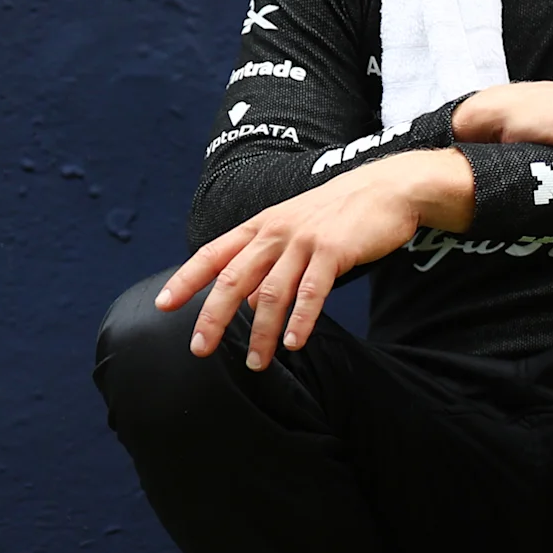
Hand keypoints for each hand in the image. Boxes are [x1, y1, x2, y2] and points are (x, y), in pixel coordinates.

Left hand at [155, 149, 472, 369]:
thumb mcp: (296, 231)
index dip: (185, 280)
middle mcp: (275, 233)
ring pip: (271, 294)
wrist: (388, 189)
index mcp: (260, 226)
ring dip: (261, 333)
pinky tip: (294, 343)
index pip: (211, 255)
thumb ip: (269, 264)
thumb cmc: (342, 213)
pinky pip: (311, 292)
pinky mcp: (334, 251)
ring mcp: (304, 241)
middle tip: (200, 349)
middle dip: (213, 318)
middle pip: (232, 280)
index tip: (163, 305)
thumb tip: (248, 305)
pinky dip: (300, 321)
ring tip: (256, 363)